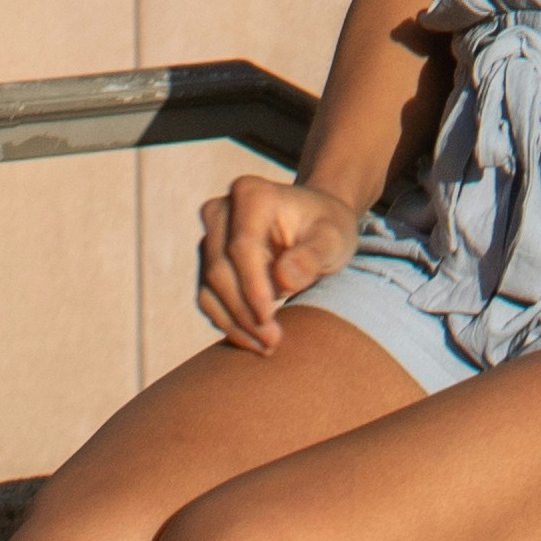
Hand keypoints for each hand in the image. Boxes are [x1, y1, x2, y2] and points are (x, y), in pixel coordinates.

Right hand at [198, 169, 370, 354]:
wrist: (315, 227)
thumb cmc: (327, 230)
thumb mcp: (333, 238)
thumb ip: (312, 256)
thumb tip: (284, 278)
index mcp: (252, 193)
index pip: (242, 247)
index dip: (252, 287)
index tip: (270, 319)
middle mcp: (222, 209)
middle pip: (219, 269)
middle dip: (244, 312)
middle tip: (272, 342)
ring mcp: (210, 235)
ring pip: (209, 288)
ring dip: (234, 324)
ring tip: (267, 346)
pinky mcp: (207, 261)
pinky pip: (207, 298)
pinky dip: (227, 323)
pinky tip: (253, 340)